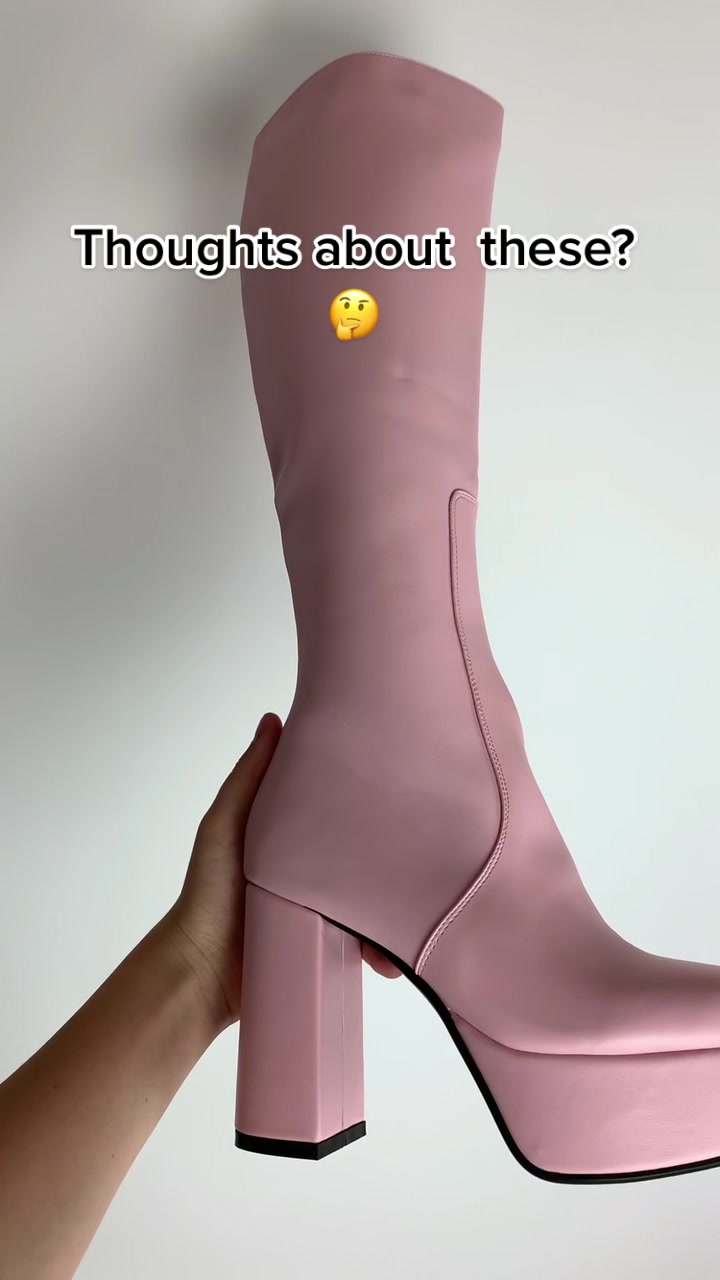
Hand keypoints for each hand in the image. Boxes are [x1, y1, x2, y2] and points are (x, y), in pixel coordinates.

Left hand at [166, 712, 399, 1034]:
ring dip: (392, 915)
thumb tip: (274, 721)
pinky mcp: (329, 952)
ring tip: (410, 917)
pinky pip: (364, 949)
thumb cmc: (208, 891)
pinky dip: (381, 954)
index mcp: (295, 840)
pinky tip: (392, 959)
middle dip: (392, 858)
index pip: (336, 811)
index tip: (394, 777)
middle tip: (422, 850)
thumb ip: (249, 778)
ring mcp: (324, 915)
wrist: (202, 971)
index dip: (361, 796)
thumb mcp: (226, 825)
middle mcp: (313, 874)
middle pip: (362, 858)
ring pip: (371, 906)